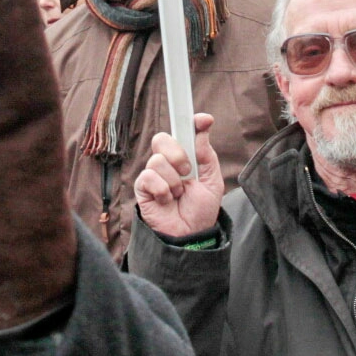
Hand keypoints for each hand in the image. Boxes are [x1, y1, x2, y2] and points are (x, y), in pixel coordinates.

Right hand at [135, 113, 223, 237]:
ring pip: (157, 160)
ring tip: (178, 195)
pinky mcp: (143, 188)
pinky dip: (162, 190)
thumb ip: (206, 155)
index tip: (203, 120)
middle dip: (177, 154)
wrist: (190, 236)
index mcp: (184, 158)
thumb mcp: (212, 182)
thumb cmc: (200, 211)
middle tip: (187, 172)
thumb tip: (204, 125)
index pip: (181, 133)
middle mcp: (167, 163)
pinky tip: (166, 200)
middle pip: (162, 139)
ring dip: (173, 181)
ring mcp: (154, 174)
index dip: (190, 122)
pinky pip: (149, 177)